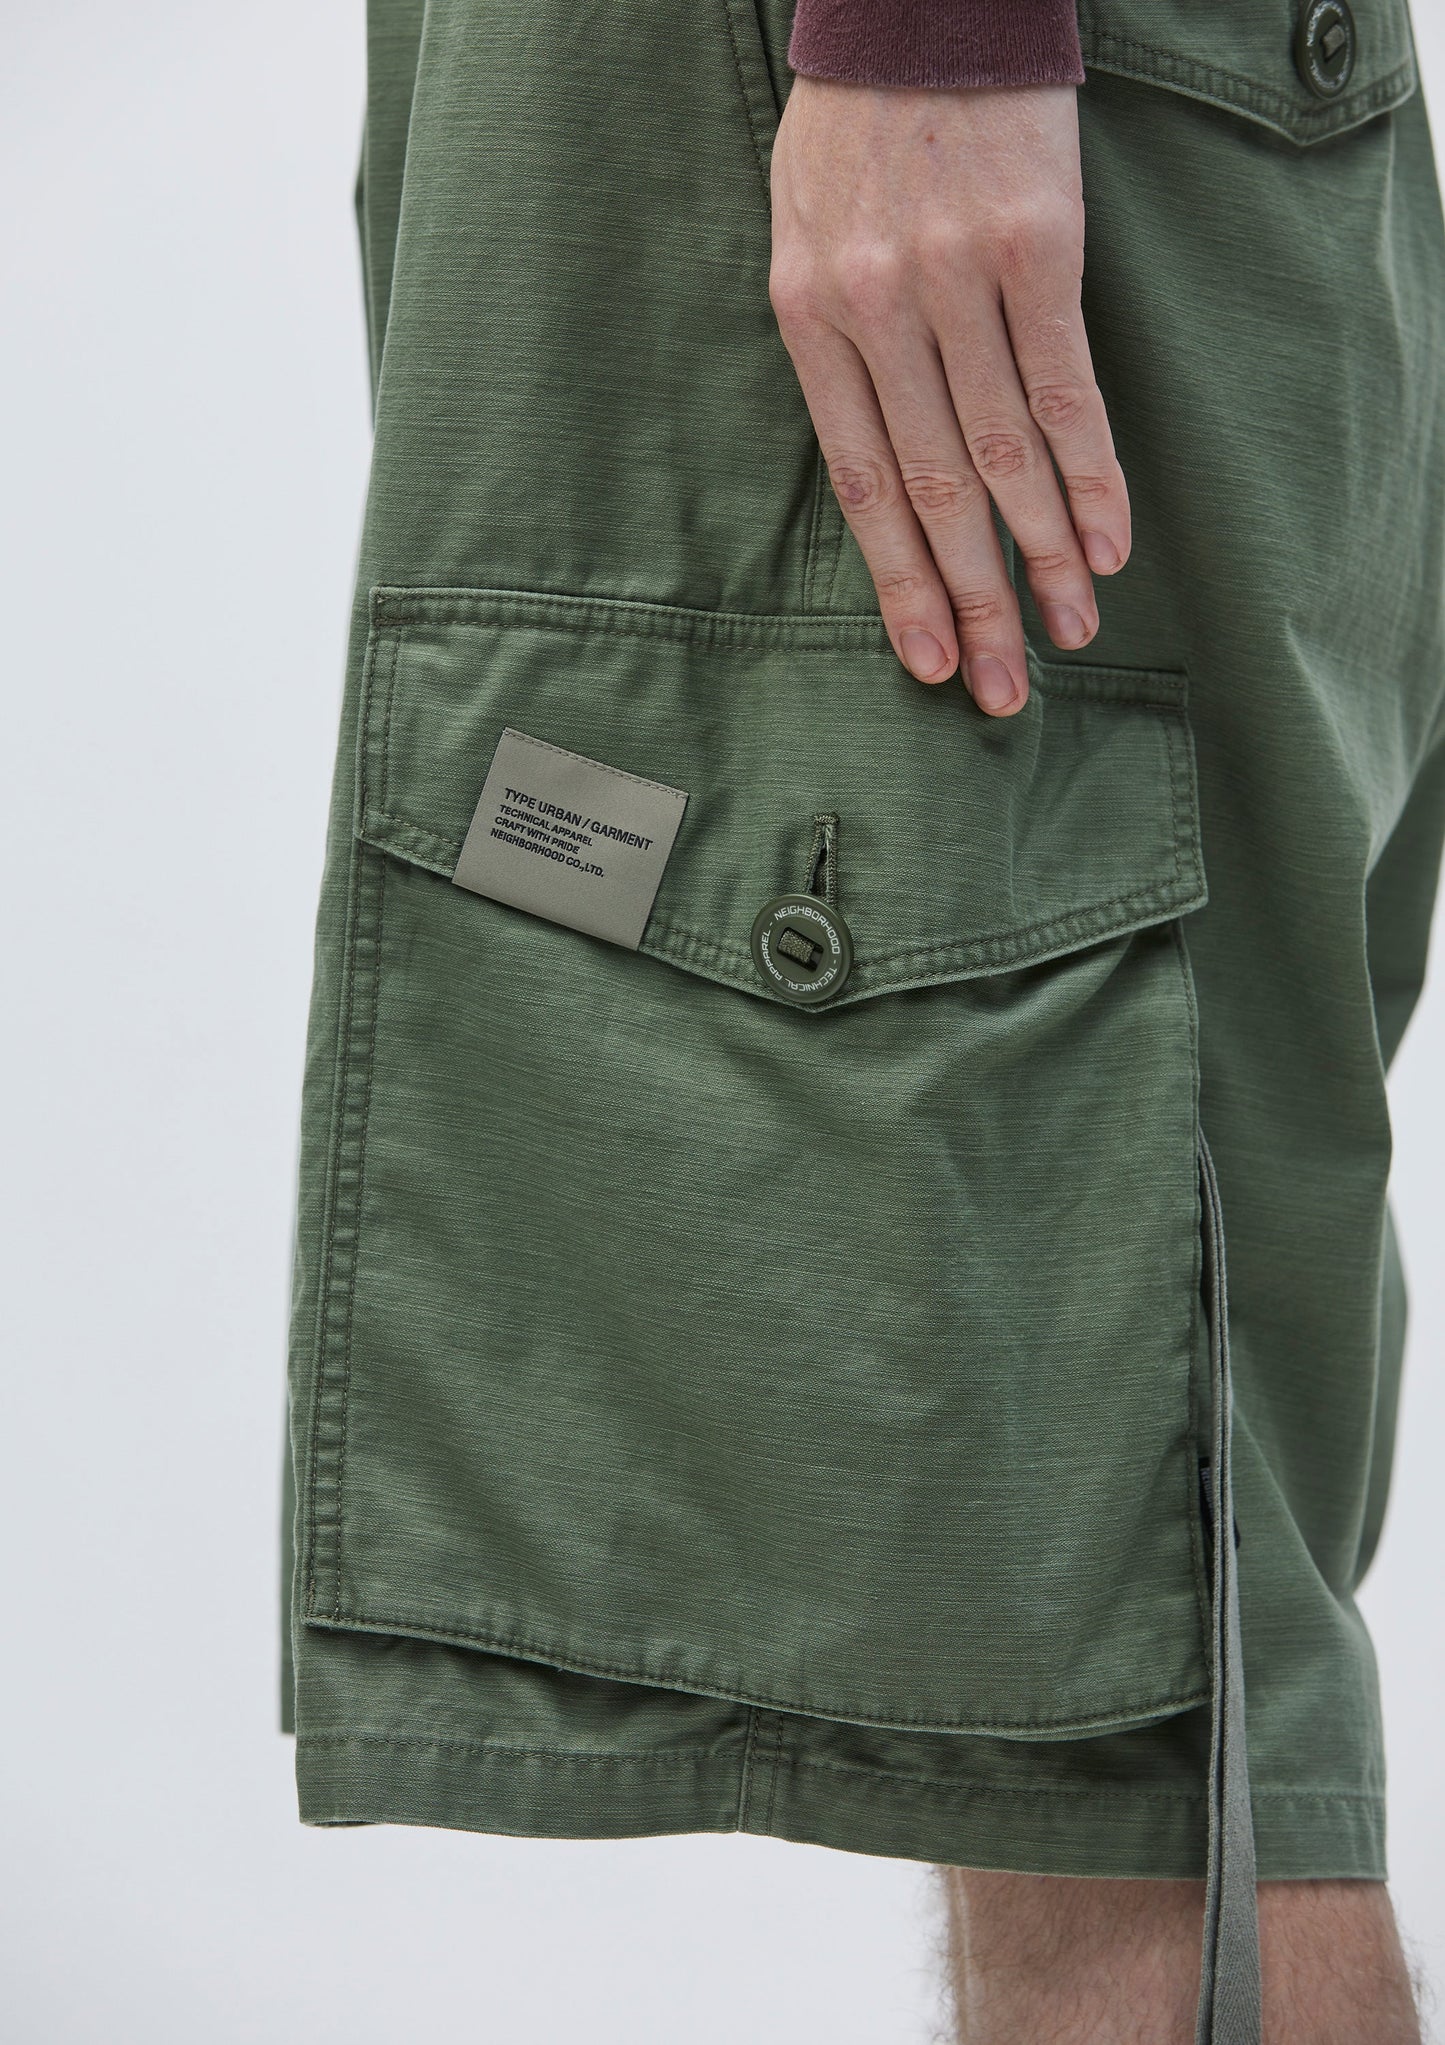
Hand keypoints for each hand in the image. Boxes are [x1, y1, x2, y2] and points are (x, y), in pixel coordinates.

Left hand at [769, 79, 1129, 715]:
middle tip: (1002, 688)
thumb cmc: (854, 135)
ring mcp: (957, 278)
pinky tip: (1108, 541)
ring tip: (1069, 631)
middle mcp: (878, 309)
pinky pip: (1066, 383)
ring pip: (1005, 452)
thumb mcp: (803, 240)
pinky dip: (1092, 469)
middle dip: (973, 602)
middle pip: (936, 491)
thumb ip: (838, 352)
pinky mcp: (1033, 245)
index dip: (899, 585)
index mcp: (808, 320)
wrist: (919, 5)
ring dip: (1045, 555)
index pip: (862, 484)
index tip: (927, 664)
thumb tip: (887, 474)